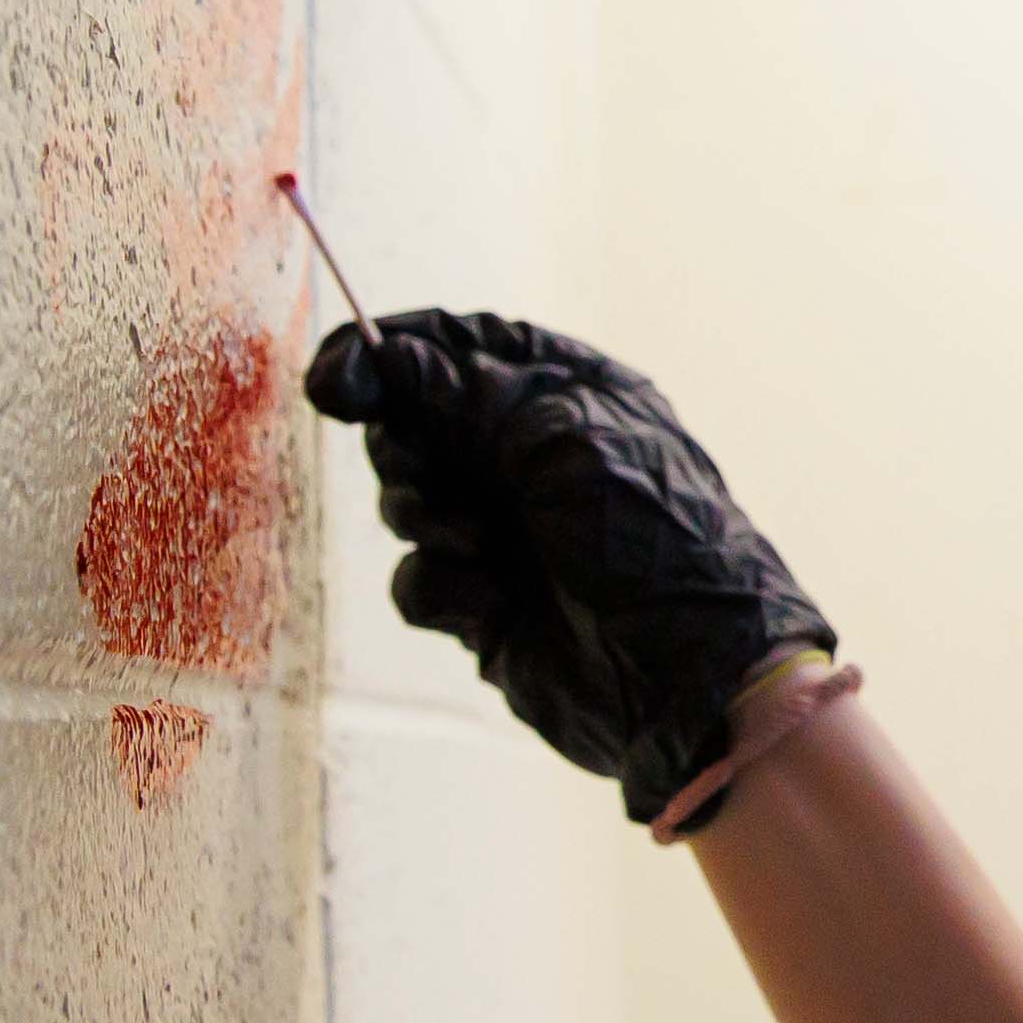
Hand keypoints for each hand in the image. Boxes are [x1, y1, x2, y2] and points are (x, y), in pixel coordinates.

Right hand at [304, 311, 834, 833]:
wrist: (690, 676)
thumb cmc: (648, 538)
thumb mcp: (562, 439)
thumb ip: (466, 396)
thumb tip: (386, 358)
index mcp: (567, 393)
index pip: (458, 345)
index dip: (388, 352)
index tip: (331, 378)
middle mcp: (534, 457)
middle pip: (417, 423)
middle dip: (407, 448)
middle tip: (433, 476)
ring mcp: (509, 531)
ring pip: (408, 501)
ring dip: (426, 519)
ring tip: (478, 545)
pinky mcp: (487, 603)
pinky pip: (419, 580)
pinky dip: (442, 590)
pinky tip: (492, 607)